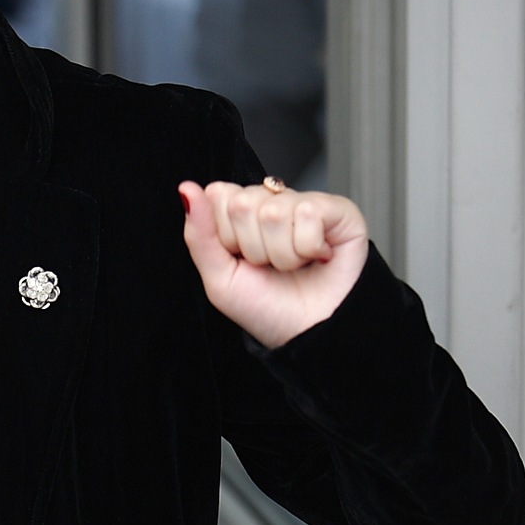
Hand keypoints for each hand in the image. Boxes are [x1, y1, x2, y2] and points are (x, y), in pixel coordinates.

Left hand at [179, 179, 368, 347]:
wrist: (310, 335)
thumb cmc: (268, 309)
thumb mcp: (219, 277)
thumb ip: (199, 234)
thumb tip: (187, 189)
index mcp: (242, 215)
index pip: (218, 195)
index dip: (226, 235)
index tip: (242, 259)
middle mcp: (272, 203)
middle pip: (243, 203)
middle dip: (253, 248)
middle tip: (270, 266)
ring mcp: (304, 203)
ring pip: (273, 211)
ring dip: (282, 254)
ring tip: (295, 266)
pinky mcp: (337, 209)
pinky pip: (308, 212)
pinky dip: (307, 247)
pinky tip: (317, 257)